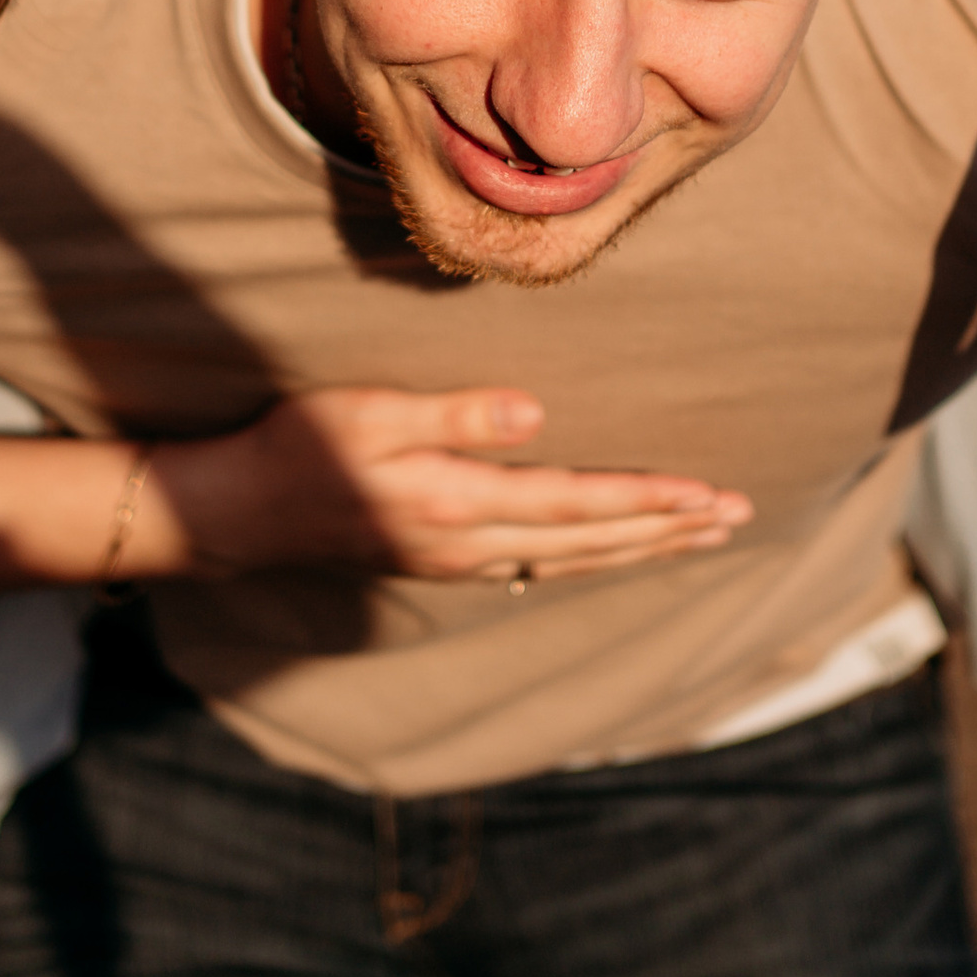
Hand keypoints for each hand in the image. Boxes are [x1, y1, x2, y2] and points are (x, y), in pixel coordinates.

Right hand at [151, 384, 753, 584]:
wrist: (239, 512)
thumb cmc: (300, 447)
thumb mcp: (370, 415)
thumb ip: (453, 415)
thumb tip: (534, 412)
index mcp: (460, 503)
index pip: (579, 504)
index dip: (650, 500)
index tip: (712, 494)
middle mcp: (470, 543)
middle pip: (593, 541)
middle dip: (668, 528)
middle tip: (737, 516)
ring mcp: (458, 559)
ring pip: (572, 559)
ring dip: (641, 547)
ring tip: (698, 533)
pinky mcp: (444, 559)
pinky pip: (540, 564)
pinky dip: (592, 557)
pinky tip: (610, 551)